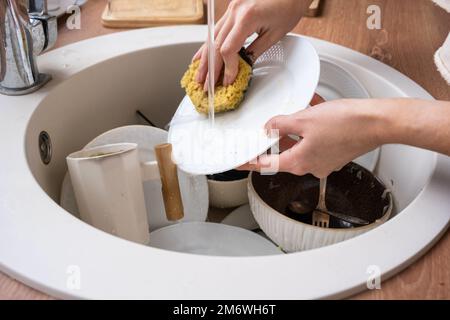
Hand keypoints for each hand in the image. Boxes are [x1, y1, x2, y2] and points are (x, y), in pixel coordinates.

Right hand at [193, 0, 306, 87]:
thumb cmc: (289, 6)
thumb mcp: (275, 34)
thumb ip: (256, 51)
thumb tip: (242, 66)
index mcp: (247, 17)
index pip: (228, 49)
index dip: (227, 68)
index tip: (228, 81)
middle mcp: (235, 11)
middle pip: (215, 44)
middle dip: (210, 69)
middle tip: (207, 86)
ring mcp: (231, 8)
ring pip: (211, 37)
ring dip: (205, 59)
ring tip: (199, 76)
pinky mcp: (232, 9)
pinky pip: (216, 29)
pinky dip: (208, 45)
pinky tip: (200, 56)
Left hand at [239, 99, 385, 177]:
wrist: (377, 123)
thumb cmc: (347, 124)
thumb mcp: (304, 119)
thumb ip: (280, 124)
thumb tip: (269, 127)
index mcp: (299, 162)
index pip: (265, 164)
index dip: (250, 162)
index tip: (239, 162)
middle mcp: (311, 165)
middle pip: (284, 151)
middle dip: (279, 135)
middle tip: (272, 125)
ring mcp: (324, 160)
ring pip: (300, 142)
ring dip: (297, 127)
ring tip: (300, 110)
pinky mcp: (334, 152)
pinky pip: (315, 139)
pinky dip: (312, 126)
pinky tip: (314, 108)